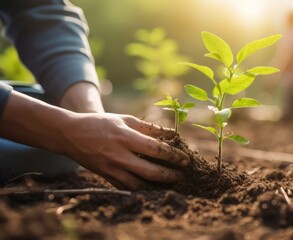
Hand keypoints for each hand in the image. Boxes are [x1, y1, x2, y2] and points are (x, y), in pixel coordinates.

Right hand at [61, 113, 189, 189]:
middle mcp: (119, 155)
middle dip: (170, 175)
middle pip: (151, 171)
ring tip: (170, 181)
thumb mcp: (125, 119)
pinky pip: (128, 187)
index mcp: (125, 137)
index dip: (174, 156)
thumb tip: (172, 133)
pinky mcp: (106, 177)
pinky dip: (143, 188)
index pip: (156, 150)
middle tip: (182, 174)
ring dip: (158, 185)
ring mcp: (112, 169)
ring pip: (140, 184)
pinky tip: (153, 186)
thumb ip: (149, 127)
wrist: (71, 134)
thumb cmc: (101, 123)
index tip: (185, 159)